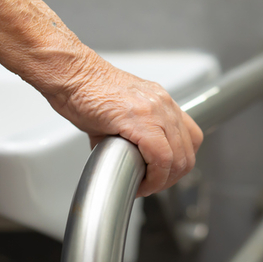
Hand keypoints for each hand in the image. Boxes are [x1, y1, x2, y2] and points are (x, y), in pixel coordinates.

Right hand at [46, 50, 203, 197]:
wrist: (71, 76)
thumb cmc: (85, 91)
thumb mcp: (117, 113)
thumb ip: (129, 135)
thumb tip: (124, 160)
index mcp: (161, 102)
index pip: (190, 138)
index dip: (178, 164)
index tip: (160, 176)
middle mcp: (163, 104)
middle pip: (188, 153)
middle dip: (170, 178)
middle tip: (150, 185)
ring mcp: (155, 110)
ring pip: (178, 158)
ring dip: (162, 181)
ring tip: (143, 186)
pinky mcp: (140, 119)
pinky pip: (161, 158)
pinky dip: (154, 178)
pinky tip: (138, 182)